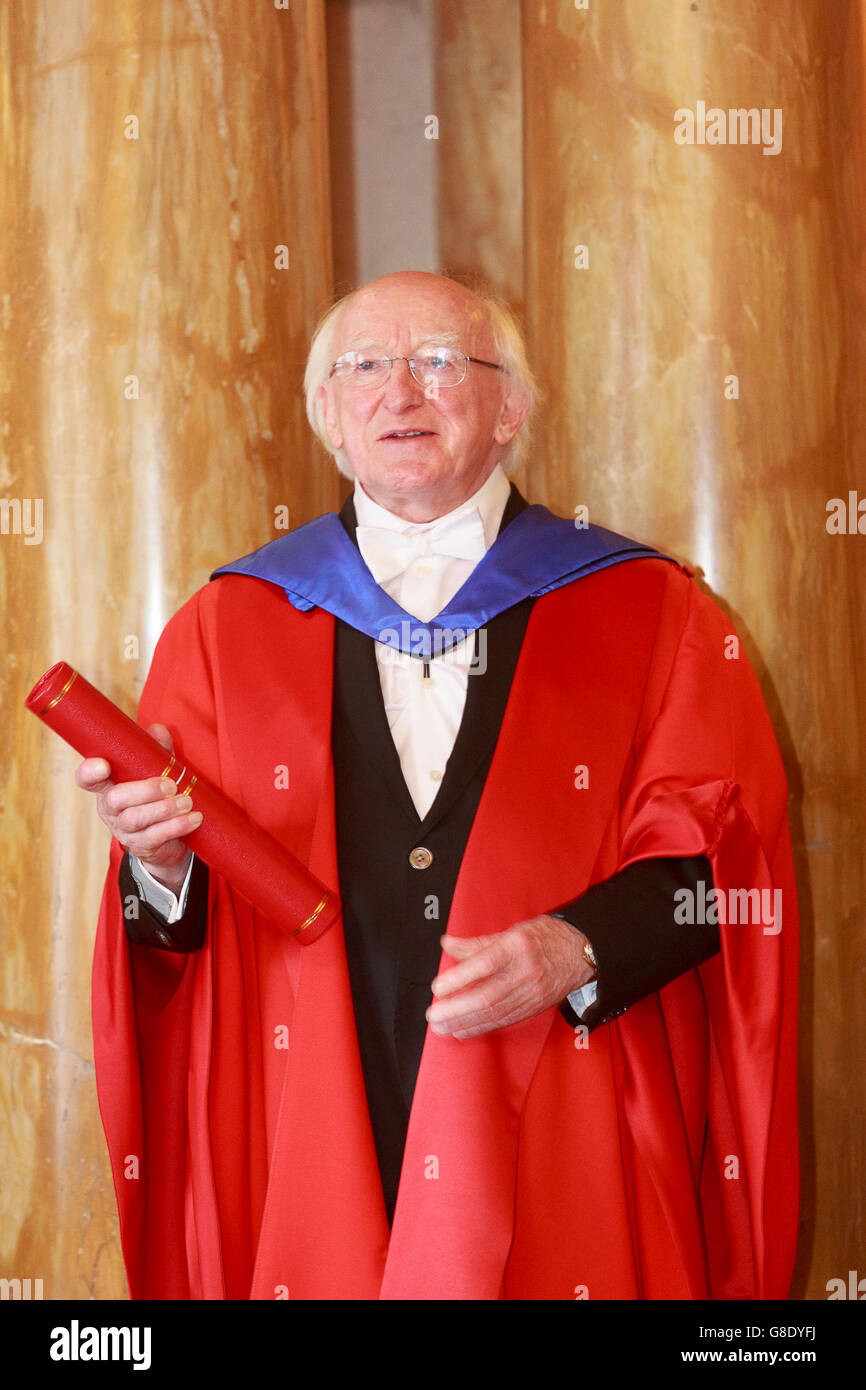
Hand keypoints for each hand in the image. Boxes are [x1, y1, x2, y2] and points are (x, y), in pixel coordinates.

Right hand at [74, 723, 201, 894]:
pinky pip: (156, 837)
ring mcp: (124, 830)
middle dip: (144, 790)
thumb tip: (157, 729)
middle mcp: (111, 809)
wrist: (167, 840)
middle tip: (171, 785)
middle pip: (115, 800)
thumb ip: (156, 750)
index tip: (102, 764)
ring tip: (187, 802)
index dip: (88, 772)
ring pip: (136, 819)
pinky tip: (194, 818)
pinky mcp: (142, 846)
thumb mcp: (156, 770)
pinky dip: (177, 826)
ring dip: (164, 809)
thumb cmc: (158, 797)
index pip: (86, 779)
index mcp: (108, 786)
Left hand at [426, 914, 595, 1039]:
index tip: (438, 987)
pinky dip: (481, 1027)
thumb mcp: (512, 931)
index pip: (485, 964)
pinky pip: (504, 1021)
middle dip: (457, 1009)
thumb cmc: (546, 938)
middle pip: (487, 995)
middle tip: (433, 1014)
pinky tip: (463, 1030)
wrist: (582, 953)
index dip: (460, 978)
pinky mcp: (534, 1007)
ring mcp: (532, 993)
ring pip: (494, 1013)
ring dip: (464, 1022)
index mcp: (518, 946)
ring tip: (441, 1026)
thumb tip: (448, 944)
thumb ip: (477, 943)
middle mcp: (526, 972)